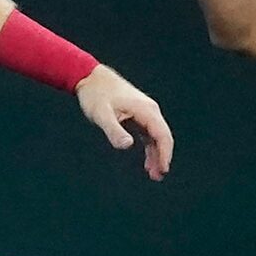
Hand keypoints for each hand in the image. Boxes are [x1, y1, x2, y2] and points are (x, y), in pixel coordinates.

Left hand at [76, 66, 174, 181]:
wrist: (90, 78)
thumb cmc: (95, 95)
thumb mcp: (101, 114)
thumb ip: (114, 130)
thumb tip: (127, 145)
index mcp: (146, 110)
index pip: (162, 135)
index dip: (164, 153)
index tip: (163, 169)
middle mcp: (149, 111)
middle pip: (162, 137)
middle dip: (162, 157)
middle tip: (158, 177)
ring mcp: (144, 113)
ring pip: (156, 137)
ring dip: (156, 155)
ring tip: (153, 175)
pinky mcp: (137, 115)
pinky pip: (148, 135)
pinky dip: (149, 148)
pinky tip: (147, 162)